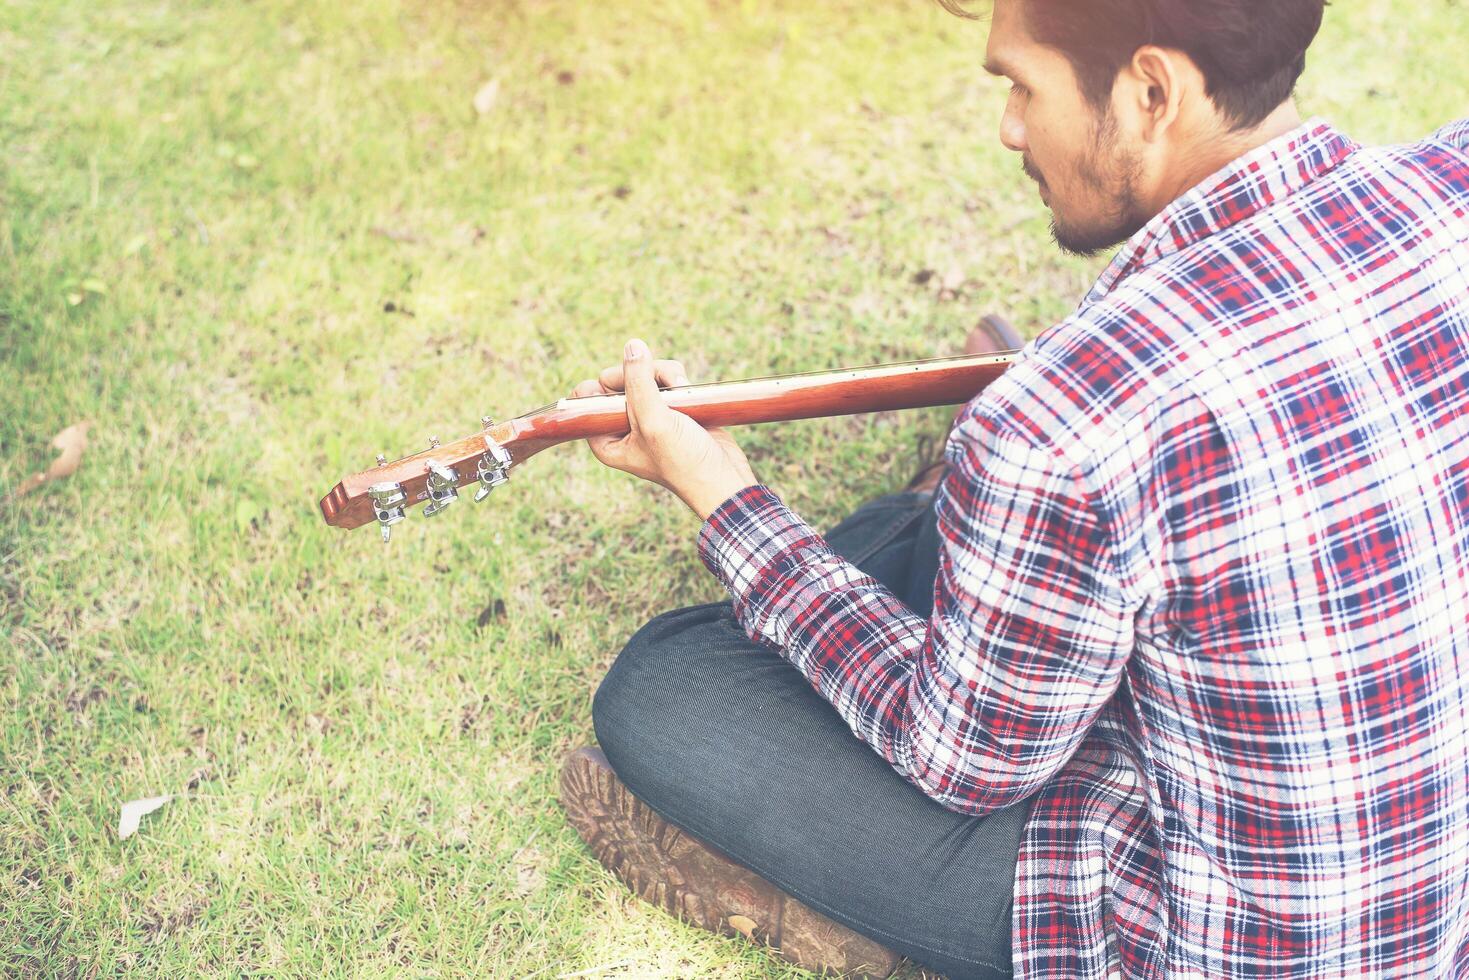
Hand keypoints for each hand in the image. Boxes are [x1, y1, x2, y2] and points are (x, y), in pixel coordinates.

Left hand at [571, 339, 758, 519]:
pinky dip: (679, 381)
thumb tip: (632, 344)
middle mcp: (623, 426)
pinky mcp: (672, 408)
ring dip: (666, 376)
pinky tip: (690, 395)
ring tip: (682, 393)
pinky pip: (666, 379)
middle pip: (619, 378)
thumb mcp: (653, 421)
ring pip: (645, 373)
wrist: (724, 478)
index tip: (630, 392)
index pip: (588, 394)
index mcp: (606, 439)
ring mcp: (649, 415)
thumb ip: (638, 382)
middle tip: (665, 390)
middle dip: (643, 376)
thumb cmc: (684, 461)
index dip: (606, 386)